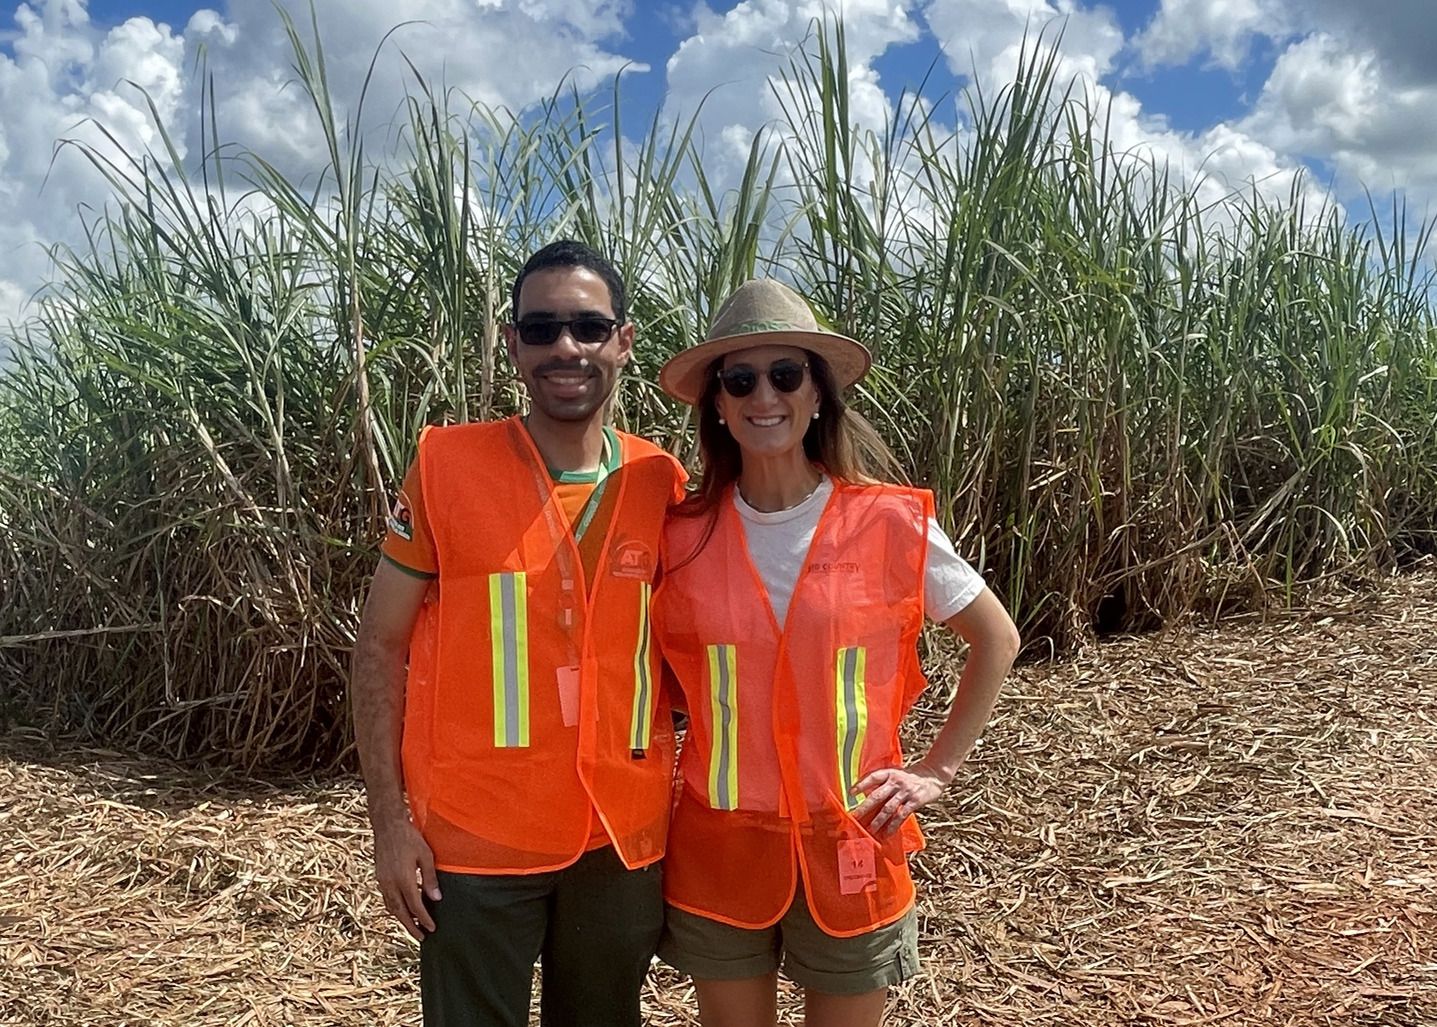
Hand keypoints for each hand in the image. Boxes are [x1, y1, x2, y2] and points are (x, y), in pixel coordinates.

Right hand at [372, 817, 440, 939]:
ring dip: (402, 919)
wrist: (387, 826)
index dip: (424, 919)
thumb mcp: (425, 855)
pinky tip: (402, 910)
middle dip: (411, 927)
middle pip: (400, 912)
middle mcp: (390, 883)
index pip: (415, 906)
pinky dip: (395, 909)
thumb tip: (436, 899)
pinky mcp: (379, 877)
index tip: (432, 928)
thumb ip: (430, 878)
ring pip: (391, 907)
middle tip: (421, 938)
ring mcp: (382, 881)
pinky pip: (386, 899)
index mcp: (403, 879)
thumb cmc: (410, 837)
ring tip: (413, 927)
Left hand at [850, 762, 949, 836]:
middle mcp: (896, 782)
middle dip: (865, 807)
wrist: (933, 774)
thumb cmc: (911, 776)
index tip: (850, 793)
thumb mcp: (896, 774)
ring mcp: (905, 792)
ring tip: (870, 829)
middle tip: (855, 816)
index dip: (861, 785)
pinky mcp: (914, 801)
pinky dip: (894, 825)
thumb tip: (867, 794)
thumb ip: (884, 782)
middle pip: (877, 795)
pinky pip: (902, 815)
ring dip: (878, 820)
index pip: (872, 778)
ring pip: (888, 808)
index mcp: (889, 773)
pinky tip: (888, 833)